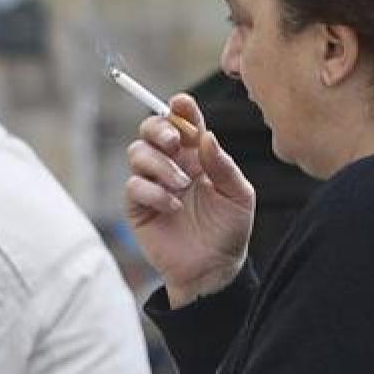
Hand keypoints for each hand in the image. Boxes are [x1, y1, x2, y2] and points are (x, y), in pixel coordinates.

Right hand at [125, 94, 255, 307]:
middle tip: (174, 141)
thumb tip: (207, 136)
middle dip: (158, 127)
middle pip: (151, 129)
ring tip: (181, 185)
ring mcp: (153, 184)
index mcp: (198, 155)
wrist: (214, 270)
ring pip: (137, 152)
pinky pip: (133, 185)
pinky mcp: (138, 206)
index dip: (180, 108)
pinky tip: (173, 206)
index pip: (184, 121)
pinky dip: (153, 192)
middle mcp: (172, 164)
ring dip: (159, 164)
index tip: (182, 104)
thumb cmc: (230, 231)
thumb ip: (224, 165)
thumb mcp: (239, 196)